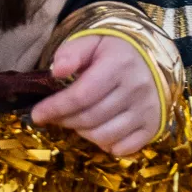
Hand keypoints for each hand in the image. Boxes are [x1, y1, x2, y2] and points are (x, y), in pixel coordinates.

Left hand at [31, 33, 166, 153]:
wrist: (152, 58)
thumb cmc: (114, 51)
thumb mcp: (91, 41)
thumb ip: (71, 52)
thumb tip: (56, 72)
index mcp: (120, 64)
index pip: (81, 95)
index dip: (55, 108)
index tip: (37, 114)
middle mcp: (137, 88)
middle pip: (90, 118)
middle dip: (64, 121)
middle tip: (55, 116)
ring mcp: (148, 110)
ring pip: (104, 136)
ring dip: (83, 133)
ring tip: (78, 121)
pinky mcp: (154, 126)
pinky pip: (124, 149)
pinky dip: (107, 145)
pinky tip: (100, 131)